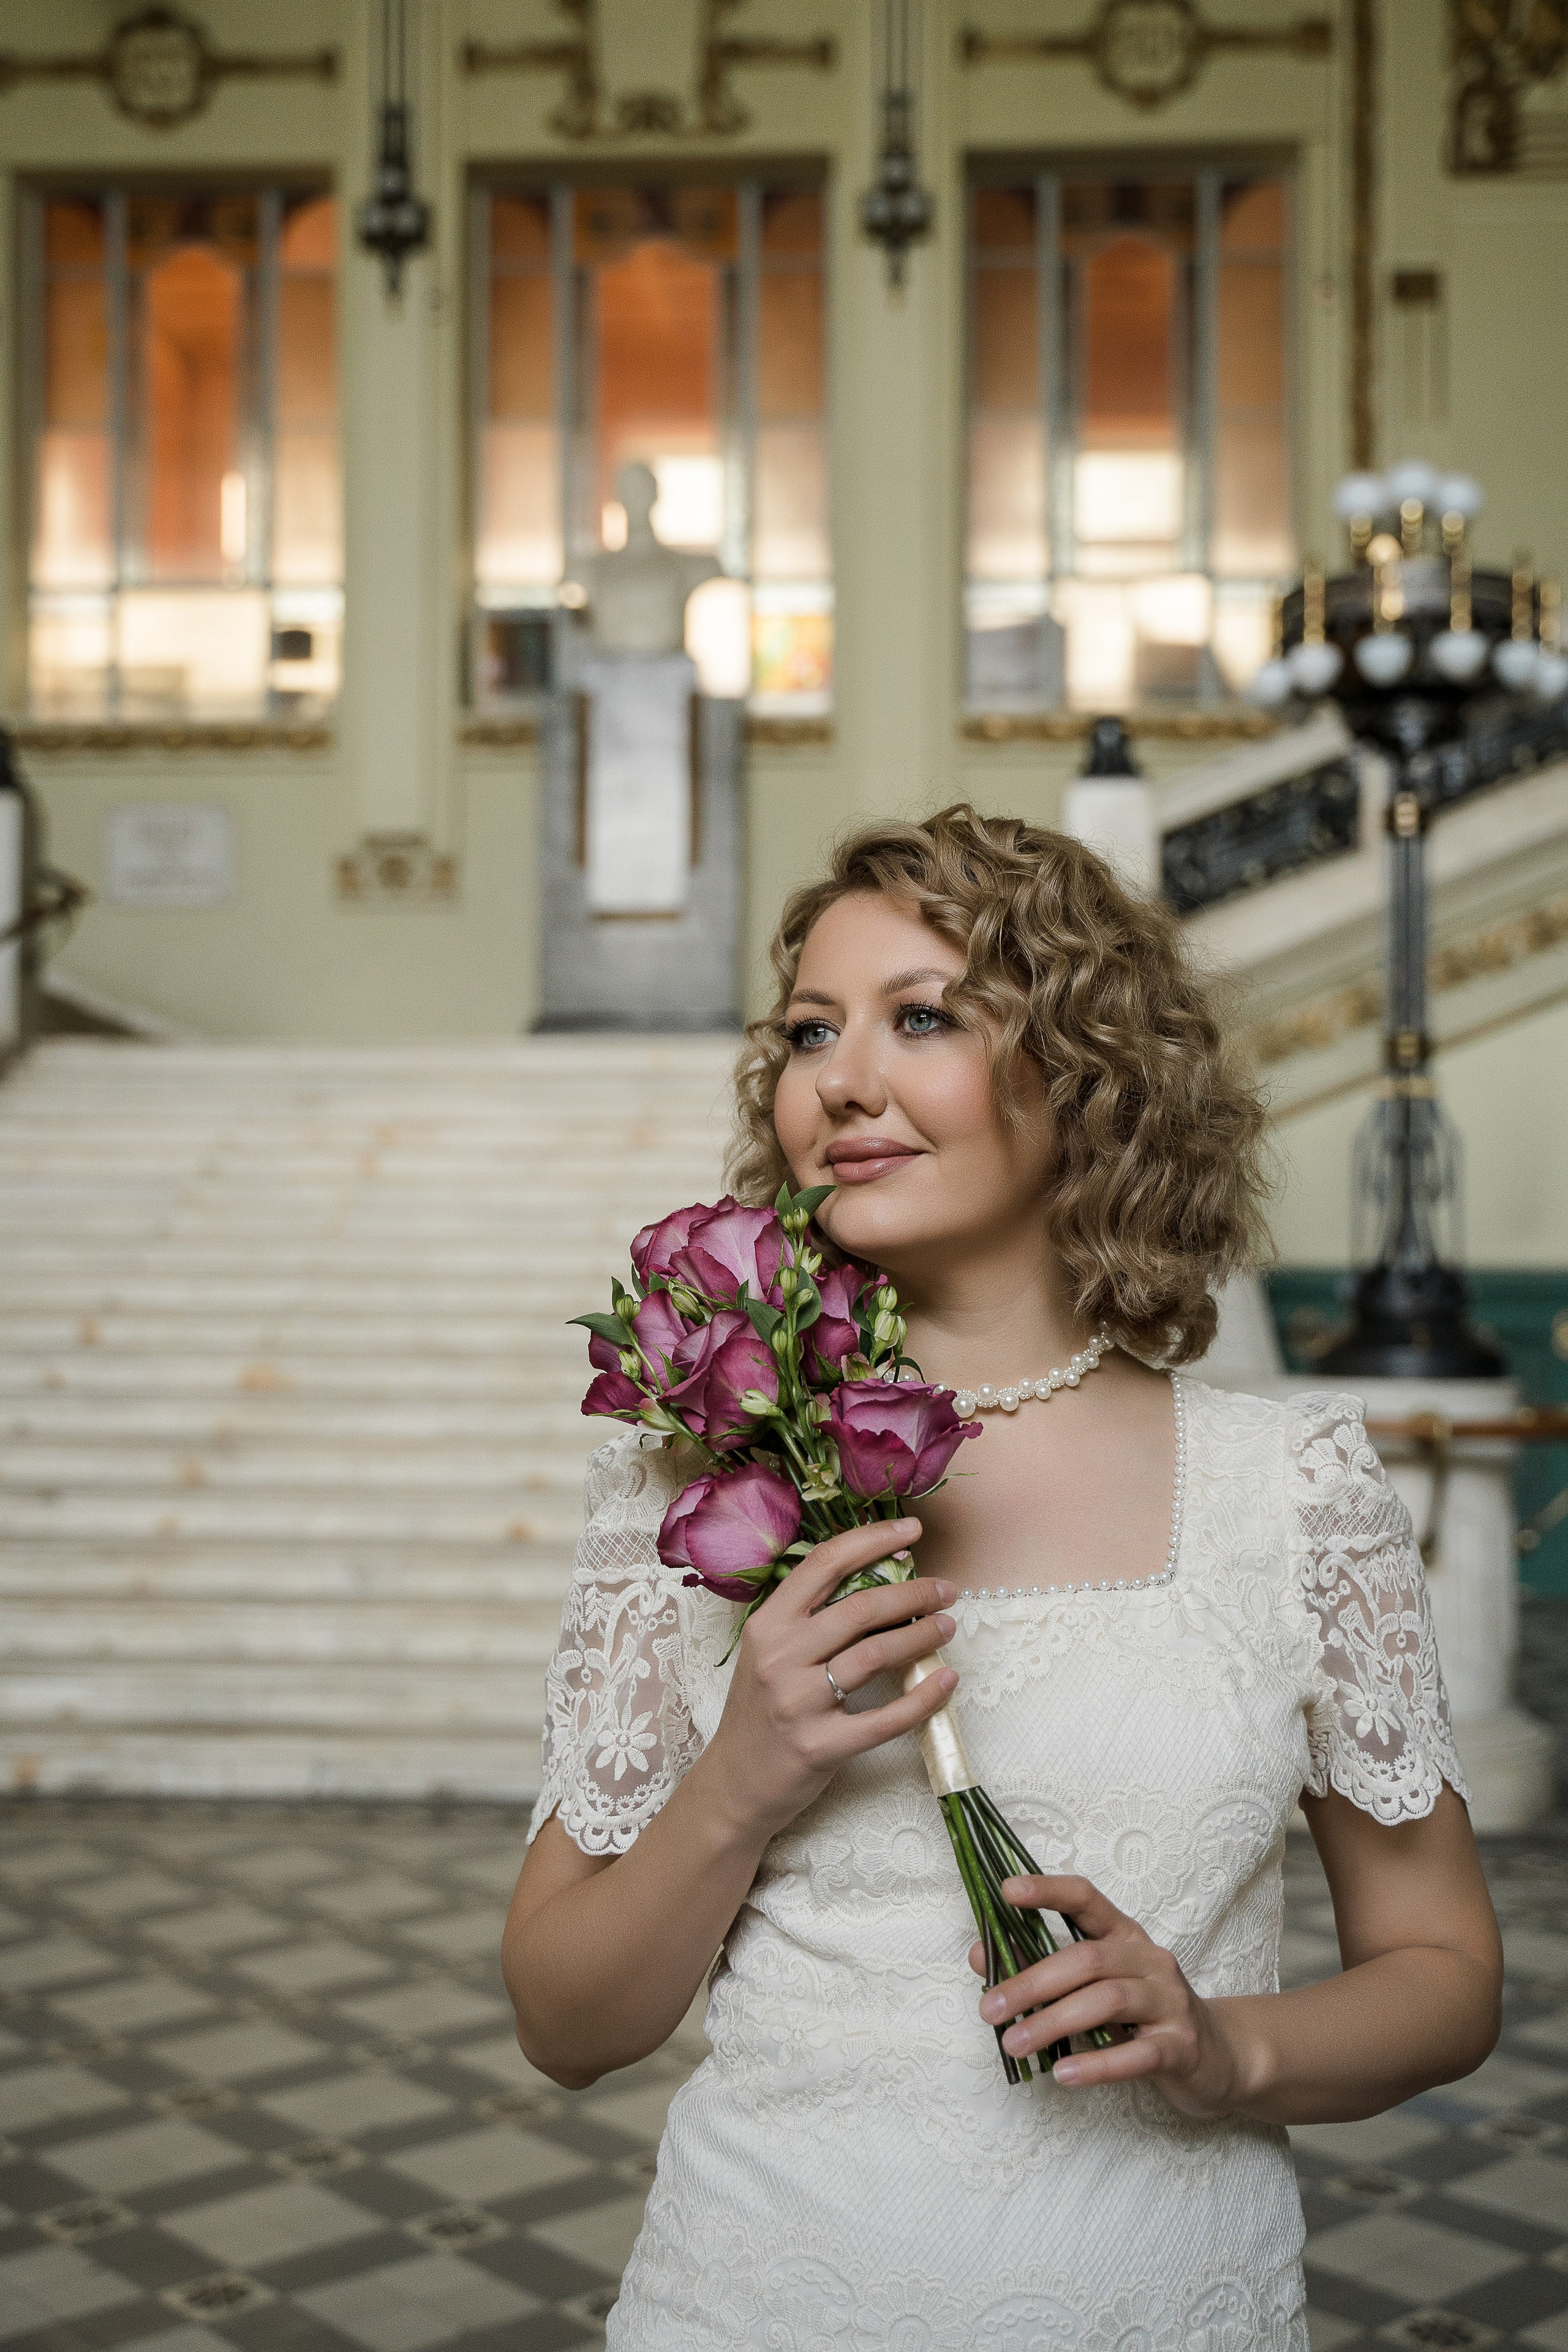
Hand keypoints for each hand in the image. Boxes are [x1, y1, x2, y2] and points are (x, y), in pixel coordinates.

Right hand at [699, 1518, 957, 1843]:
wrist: (734, 1784)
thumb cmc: (760, 1712)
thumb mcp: (768, 1653)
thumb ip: (809, 1618)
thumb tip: (877, 1577)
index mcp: (767, 1625)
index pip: (823, 1565)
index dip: (871, 1540)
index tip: (911, 1531)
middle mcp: (778, 1658)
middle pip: (859, 1608)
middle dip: (912, 1592)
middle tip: (946, 1590)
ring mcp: (797, 1703)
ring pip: (874, 1655)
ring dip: (921, 1636)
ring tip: (947, 1627)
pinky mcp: (820, 1747)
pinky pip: (885, 1719)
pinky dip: (923, 1698)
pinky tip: (947, 1682)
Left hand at [968, 1874, 1248, 2119]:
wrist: (1219, 2057)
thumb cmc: (1144, 2016)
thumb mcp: (1096, 1987)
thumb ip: (1041, 1968)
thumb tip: (981, 1957)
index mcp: (1125, 1936)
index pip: (1087, 1899)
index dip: (1048, 1891)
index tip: (1005, 1890)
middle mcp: (1149, 1960)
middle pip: (1087, 1959)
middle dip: (1032, 1982)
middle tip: (989, 2008)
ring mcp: (1170, 2002)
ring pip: (1108, 2000)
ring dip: (1054, 2022)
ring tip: (1014, 2043)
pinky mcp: (1182, 2047)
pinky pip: (1137, 2054)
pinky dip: (1097, 2065)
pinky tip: (1063, 2074)